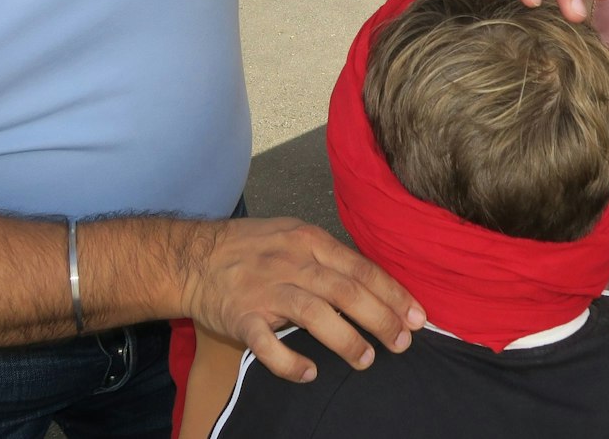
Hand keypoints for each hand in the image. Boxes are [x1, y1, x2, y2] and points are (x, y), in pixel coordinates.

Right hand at [177, 218, 423, 383]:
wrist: (192, 257)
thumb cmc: (248, 248)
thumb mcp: (291, 235)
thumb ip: (328, 257)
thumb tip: (372, 284)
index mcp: (308, 241)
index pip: (360, 268)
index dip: (393, 293)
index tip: (417, 317)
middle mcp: (290, 262)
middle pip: (345, 291)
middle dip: (380, 318)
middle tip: (402, 342)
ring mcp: (264, 290)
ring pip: (313, 314)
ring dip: (345, 339)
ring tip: (366, 360)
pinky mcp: (241, 316)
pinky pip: (267, 343)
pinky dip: (289, 361)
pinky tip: (309, 373)